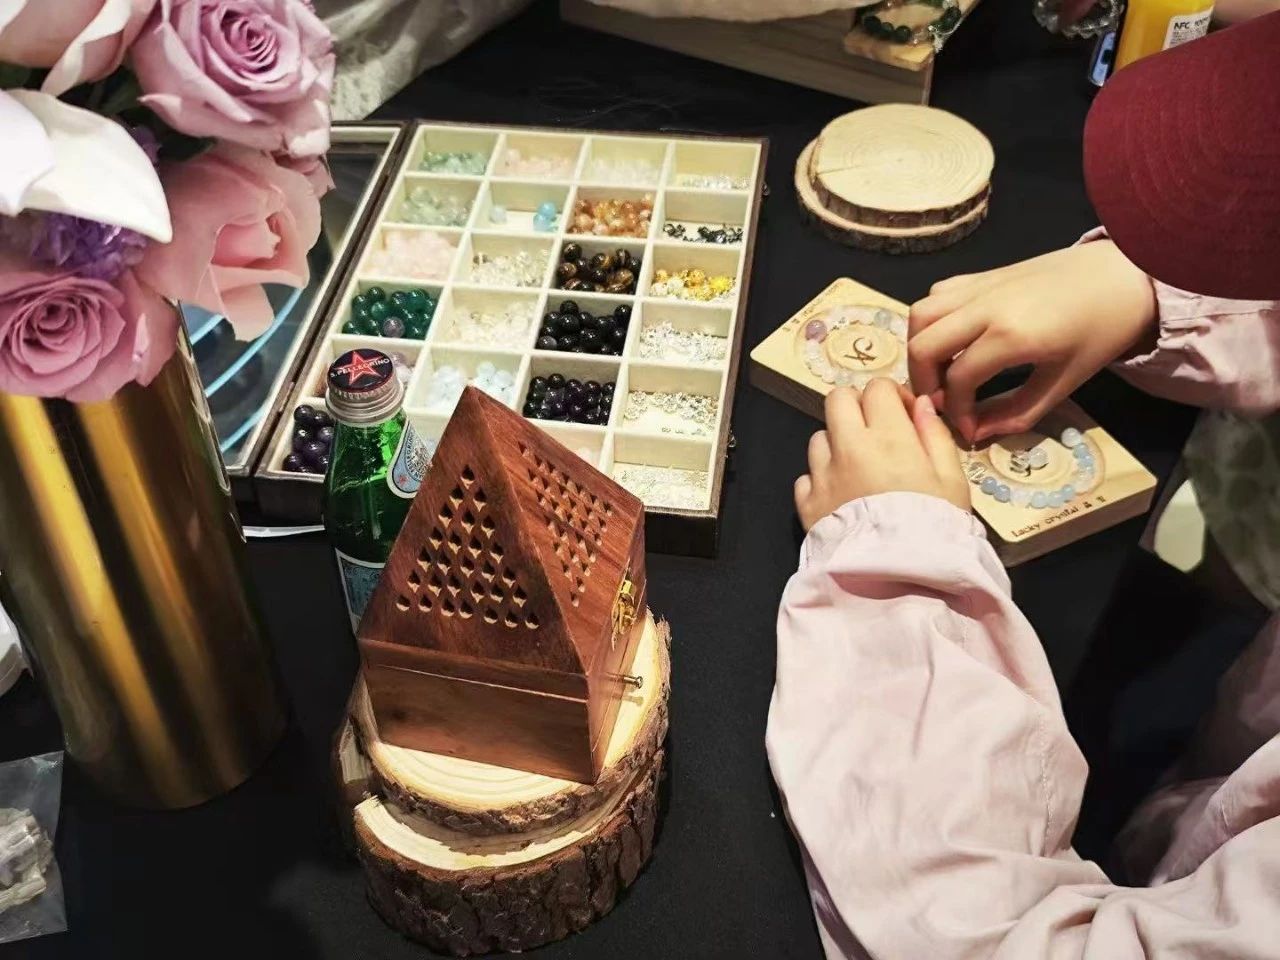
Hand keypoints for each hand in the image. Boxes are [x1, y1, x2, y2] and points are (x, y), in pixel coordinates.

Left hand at [794, 379, 969, 531]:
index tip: (903, 416)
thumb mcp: (953, 480)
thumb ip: (935, 435)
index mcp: (887, 436)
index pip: (877, 387)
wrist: (899, 579)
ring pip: (819, 437)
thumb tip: (919, 404)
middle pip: (837, 399)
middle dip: (856, 406)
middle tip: (875, 431)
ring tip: (859, 469)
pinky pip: (806, 476)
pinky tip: (842, 496)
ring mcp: (822, 475)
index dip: (891, 395)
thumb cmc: (934, 528)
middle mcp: (848, 448)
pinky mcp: (806, 503)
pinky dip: (821, 479)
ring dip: (837, 444)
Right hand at [908, 240, 1156, 442]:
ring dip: (920, 348)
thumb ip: (1016, 413)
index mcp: (1012, 336)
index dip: (956, 413)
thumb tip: (977, 434)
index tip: (968, 430)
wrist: (1125, 275)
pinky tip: (951, 339)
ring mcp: (981, 286)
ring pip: (920, 314)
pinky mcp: (982, 275)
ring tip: (938, 372)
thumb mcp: (1064, 382)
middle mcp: (986, 306)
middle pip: (923, 346)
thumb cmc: (1102, 331)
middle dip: (923, 384)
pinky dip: (931, 320)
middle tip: (941, 403)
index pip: (957, 380)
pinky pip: (937, 295)